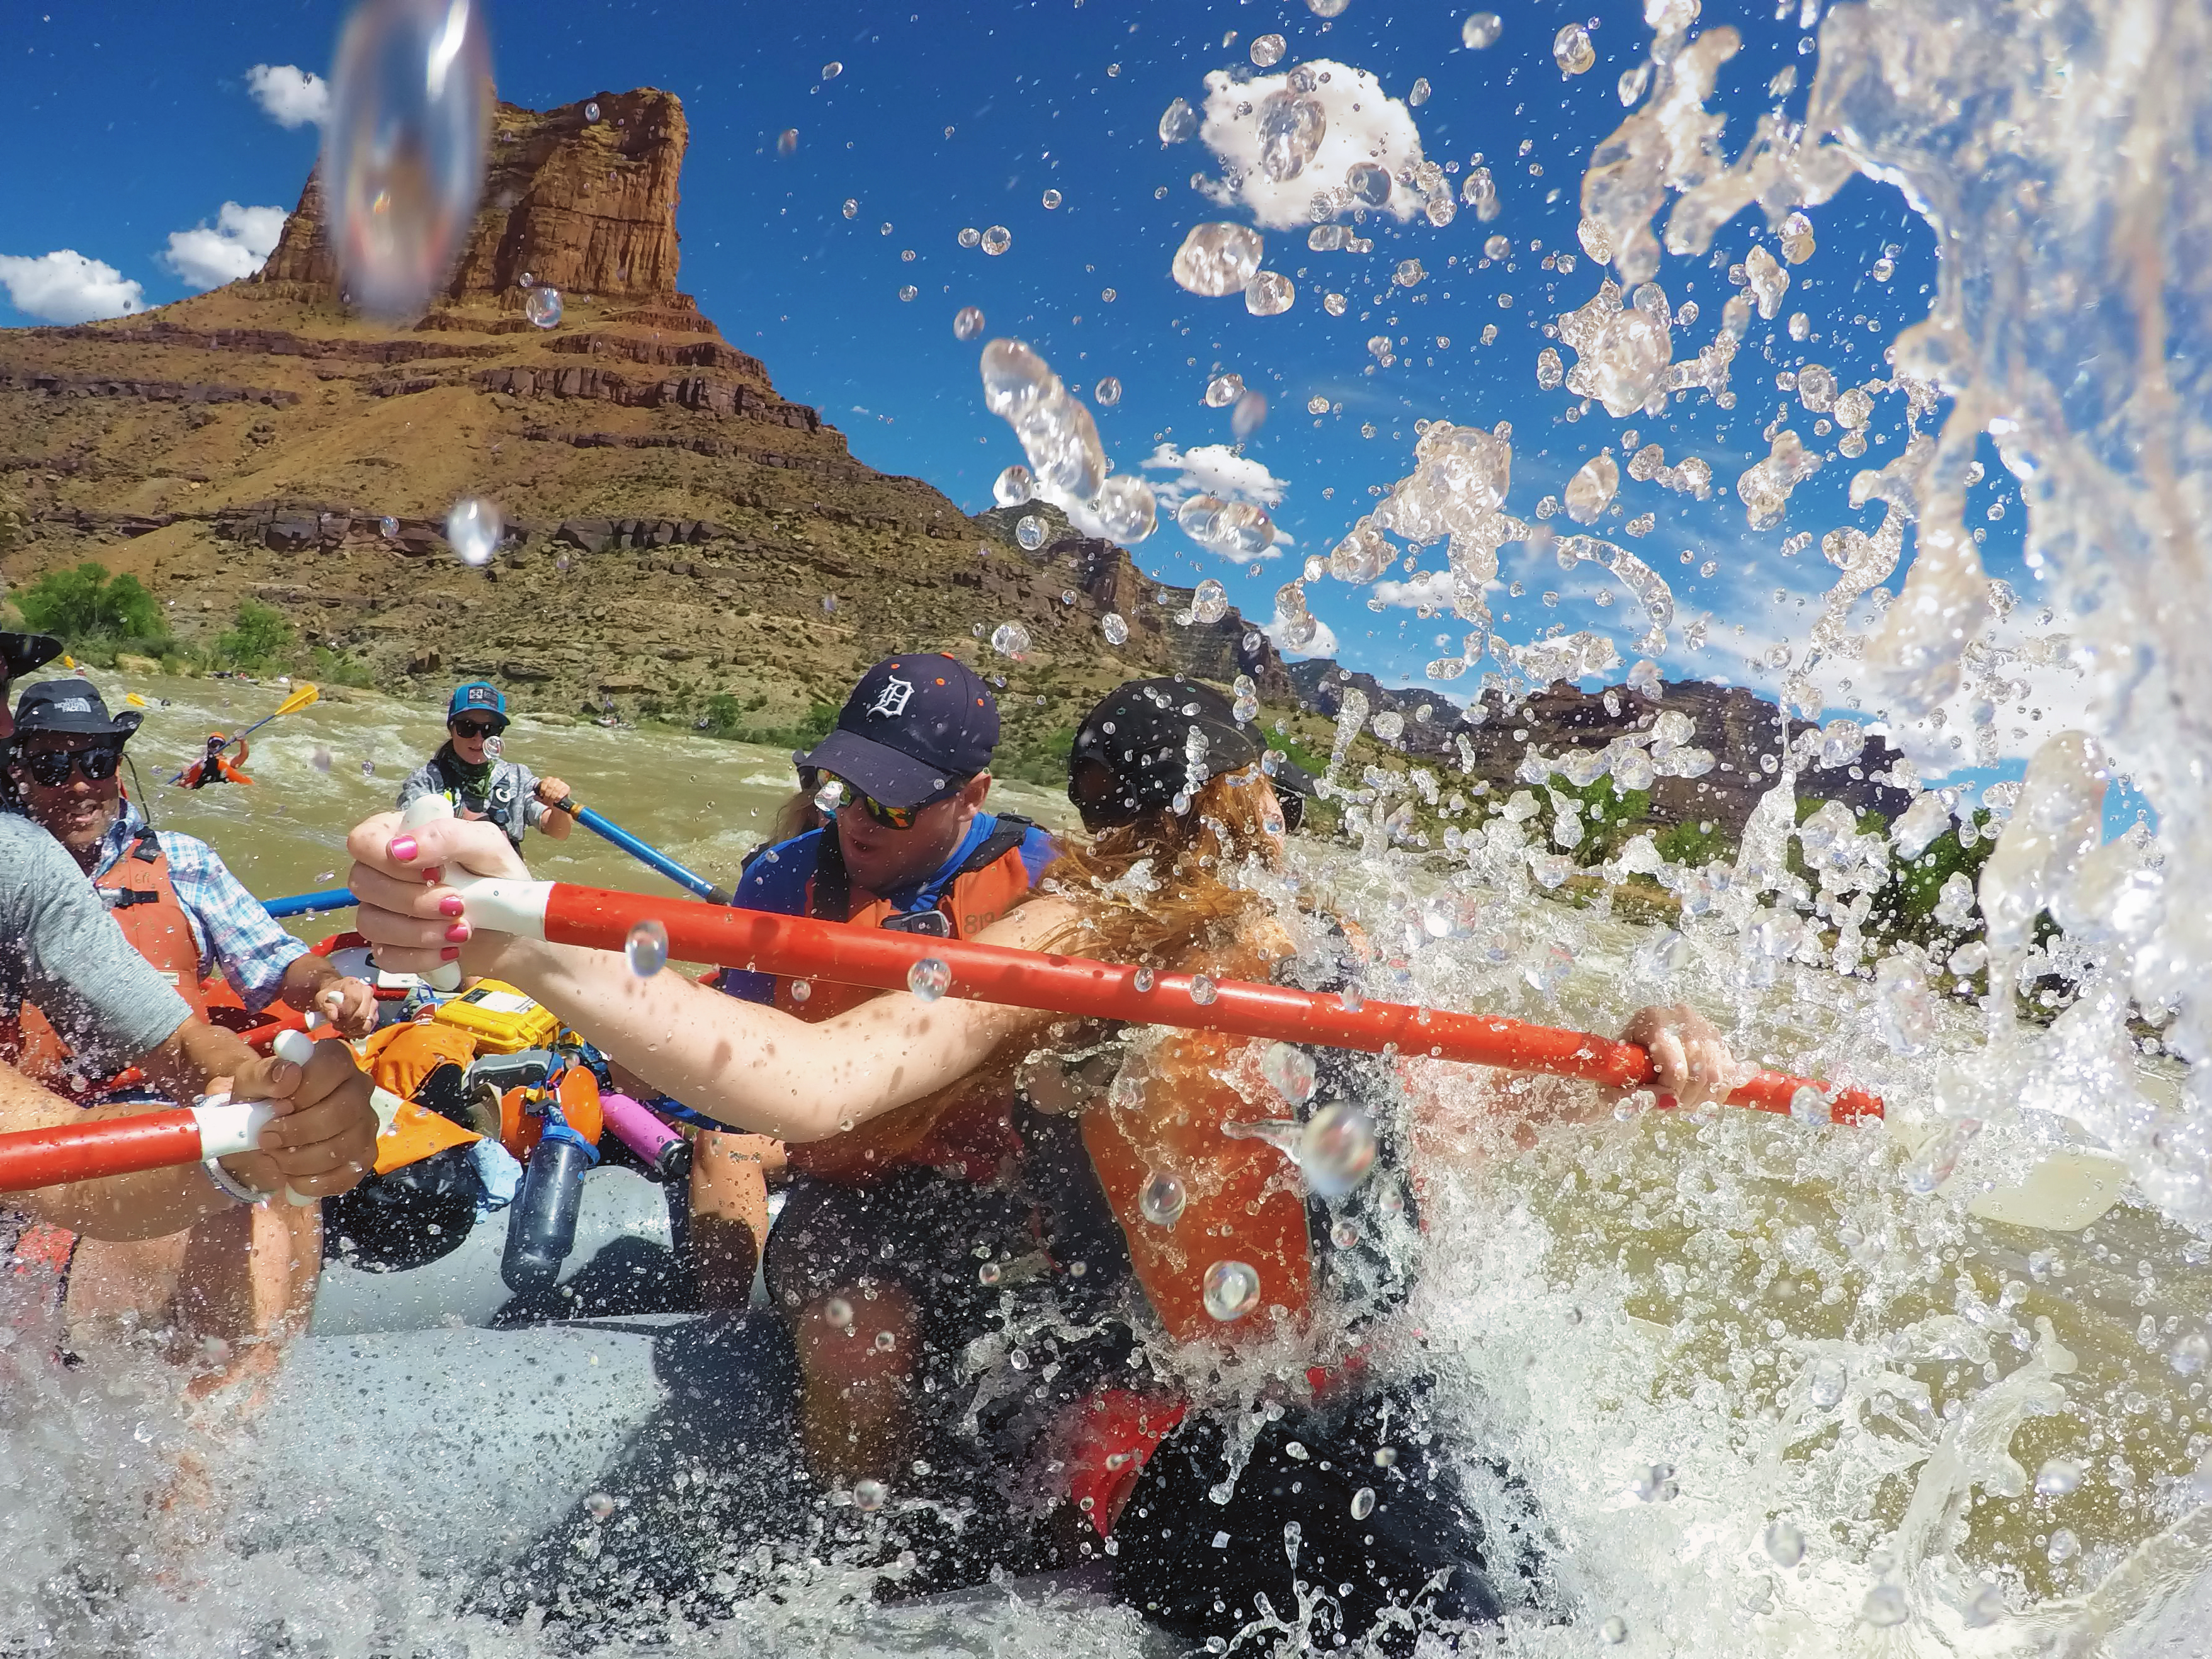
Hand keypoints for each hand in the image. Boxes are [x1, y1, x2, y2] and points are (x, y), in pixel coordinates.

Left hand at [220, 1042, 379, 1197]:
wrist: (262, 1142)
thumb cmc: (260, 1104)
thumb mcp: (250, 1085)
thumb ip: (263, 1074)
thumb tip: (289, 1074)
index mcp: (334, 1061)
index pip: (334, 1065)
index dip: (305, 1089)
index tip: (277, 1107)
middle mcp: (359, 1087)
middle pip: (343, 1110)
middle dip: (298, 1131)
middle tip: (267, 1138)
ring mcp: (366, 1123)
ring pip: (345, 1146)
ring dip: (300, 1159)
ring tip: (276, 1157)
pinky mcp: (366, 1155)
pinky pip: (347, 1175)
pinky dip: (312, 1182)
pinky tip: (293, 1176)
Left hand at [314, 975, 377, 1037]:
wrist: (337, 995)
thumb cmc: (329, 996)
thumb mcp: (321, 998)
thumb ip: (326, 1006)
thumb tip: (333, 1017)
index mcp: (353, 984)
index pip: (355, 999)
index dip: (345, 1012)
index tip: (335, 1018)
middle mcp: (367, 992)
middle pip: (362, 1014)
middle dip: (347, 1024)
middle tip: (336, 1025)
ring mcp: (373, 1004)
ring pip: (367, 1023)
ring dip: (353, 1029)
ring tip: (343, 1027)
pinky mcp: (375, 1014)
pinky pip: (369, 1028)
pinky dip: (358, 1033)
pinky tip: (349, 1029)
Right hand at [345, 809, 529, 976]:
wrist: (515, 929)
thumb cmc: (498, 878)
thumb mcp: (487, 846)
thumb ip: (447, 836)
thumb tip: (400, 849)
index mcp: (399, 836)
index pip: (362, 841)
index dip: (387, 858)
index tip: (433, 871)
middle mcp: (383, 873)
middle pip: (361, 883)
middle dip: (413, 899)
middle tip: (458, 904)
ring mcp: (382, 912)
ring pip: (370, 923)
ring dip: (420, 930)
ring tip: (462, 930)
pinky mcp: (391, 947)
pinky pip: (385, 957)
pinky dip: (422, 957)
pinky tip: (451, 950)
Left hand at [535, 777, 571, 808]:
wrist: (558, 800)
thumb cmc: (549, 797)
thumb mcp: (543, 796)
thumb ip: (539, 796)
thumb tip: (535, 797)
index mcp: (549, 779)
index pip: (545, 782)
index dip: (543, 789)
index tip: (541, 795)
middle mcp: (556, 780)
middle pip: (550, 787)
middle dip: (547, 796)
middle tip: (546, 802)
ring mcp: (562, 783)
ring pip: (556, 790)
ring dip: (552, 797)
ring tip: (551, 802)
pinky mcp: (567, 788)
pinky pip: (562, 793)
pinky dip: (558, 797)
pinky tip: (556, 801)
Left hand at [1621, 1003, 1736, 1109]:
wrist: (1641, 1034)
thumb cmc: (1626, 1053)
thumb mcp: (1617, 1067)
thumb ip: (1625, 1091)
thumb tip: (1645, 1106)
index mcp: (1654, 1020)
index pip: (1674, 1067)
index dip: (1669, 1094)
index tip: (1658, 1106)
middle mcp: (1682, 1017)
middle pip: (1698, 1072)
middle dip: (1686, 1099)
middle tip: (1673, 1108)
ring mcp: (1704, 1026)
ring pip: (1716, 1075)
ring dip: (1702, 1098)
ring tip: (1684, 1104)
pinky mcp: (1718, 1037)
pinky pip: (1728, 1072)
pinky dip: (1717, 1091)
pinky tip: (1700, 1097)